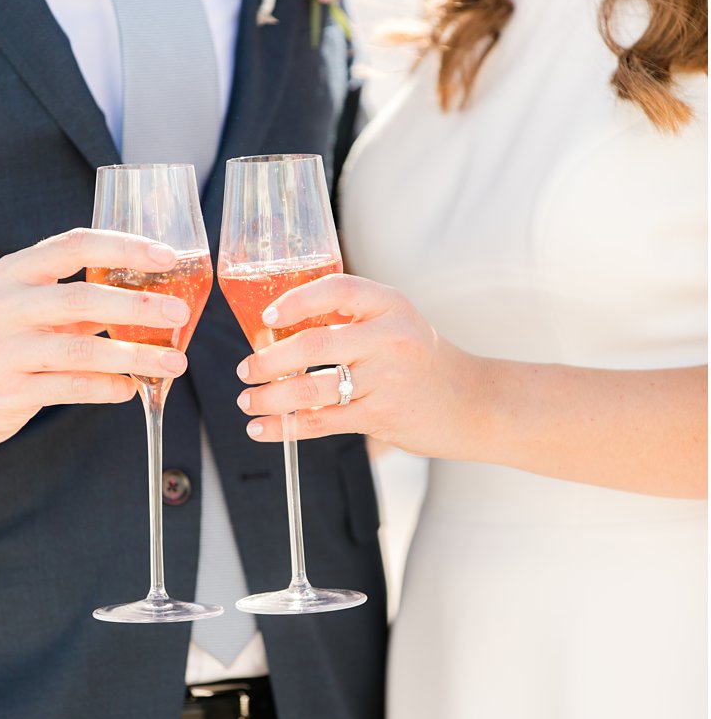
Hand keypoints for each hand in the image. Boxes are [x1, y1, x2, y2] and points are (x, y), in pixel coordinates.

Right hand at [0, 228, 192, 445]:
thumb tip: (152, 293)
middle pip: (81, 298)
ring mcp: (4, 350)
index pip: (74, 245)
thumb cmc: (3, 339)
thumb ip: (79, 295)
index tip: (167, 255)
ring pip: (81, 350)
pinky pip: (71, 388)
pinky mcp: (9, 391)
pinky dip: (109, 388)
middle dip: (138, 306)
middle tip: (179, 313)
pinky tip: (132, 388)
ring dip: (135, 356)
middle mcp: (6, 305)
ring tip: (174, 362)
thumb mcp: (27, 304)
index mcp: (15, 272)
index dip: (124, 247)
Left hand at [234, 273, 483, 458]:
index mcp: (389, 305)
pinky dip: (284, 427)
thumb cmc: (418, 360)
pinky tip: (261, 429)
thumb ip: (347, 320)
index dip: (295, 300)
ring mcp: (387, 378)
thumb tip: (274, 331)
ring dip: (268, 397)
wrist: (473, 402)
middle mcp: (390, 337)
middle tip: (245, 369)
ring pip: (311, 388)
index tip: (266, 317)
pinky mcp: (382, 416)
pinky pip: (321, 421)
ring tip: (247, 401)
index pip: (337, 290)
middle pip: (313, 344)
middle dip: (267, 360)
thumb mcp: (393, 324)